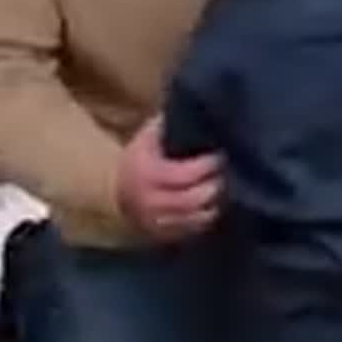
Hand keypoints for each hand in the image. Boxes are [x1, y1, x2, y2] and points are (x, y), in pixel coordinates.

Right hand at [117, 115, 222, 241]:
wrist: (113, 191)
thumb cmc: (137, 159)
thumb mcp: (146, 138)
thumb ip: (166, 125)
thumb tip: (192, 107)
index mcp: (148, 174)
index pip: (184, 174)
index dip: (206, 166)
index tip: (220, 155)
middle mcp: (151, 201)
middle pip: (192, 199)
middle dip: (214, 187)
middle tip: (227, 174)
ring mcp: (157, 221)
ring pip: (194, 218)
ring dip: (213, 204)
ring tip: (224, 189)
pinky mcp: (162, 235)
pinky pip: (190, 230)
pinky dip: (205, 218)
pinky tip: (213, 204)